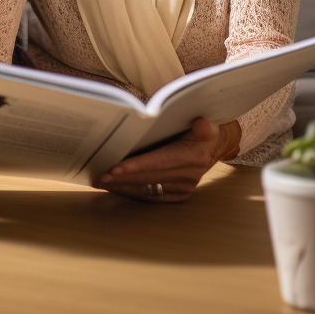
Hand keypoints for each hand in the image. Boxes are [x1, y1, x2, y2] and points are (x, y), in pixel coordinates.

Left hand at [95, 118, 240, 202]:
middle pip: (149, 177)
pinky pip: (152, 196)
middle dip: (122, 178)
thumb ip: (202, 122)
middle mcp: (190, 174)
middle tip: (98, 176)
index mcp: (194, 155)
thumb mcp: (205, 118)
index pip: (159, 161)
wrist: (216, 143)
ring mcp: (185, 187)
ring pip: (148, 189)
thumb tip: (200, 124)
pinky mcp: (180, 194)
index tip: (114, 169)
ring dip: (123, 187)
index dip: (136, 166)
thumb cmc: (202, 125)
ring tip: (101, 183)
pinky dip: (133, 192)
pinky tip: (117, 188)